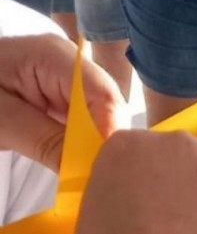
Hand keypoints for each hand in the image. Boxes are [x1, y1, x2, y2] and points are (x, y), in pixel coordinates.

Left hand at [0, 35, 123, 169]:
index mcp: (54, 55)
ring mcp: (64, 79)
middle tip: (103, 178)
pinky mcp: (57, 96)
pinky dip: (78, 144)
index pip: (102, 91)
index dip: (112, 129)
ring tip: (92, 174)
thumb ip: (46, 141)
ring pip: (96, 115)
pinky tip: (78, 163)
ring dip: (92, 145)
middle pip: (105, 104)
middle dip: (105, 140)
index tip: (111, 168)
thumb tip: (91, 170)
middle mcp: (70, 63)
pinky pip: (79, 120)